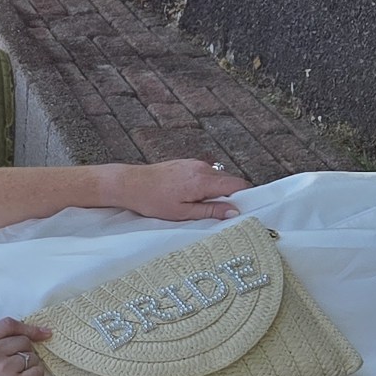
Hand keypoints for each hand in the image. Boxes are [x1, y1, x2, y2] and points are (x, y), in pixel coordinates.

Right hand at [0, 318, 49, 375]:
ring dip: (31, 369)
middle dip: (28, 354)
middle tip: (18, 370)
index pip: (7, 324)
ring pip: (33, 357)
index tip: (43, 333)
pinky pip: (38, 372)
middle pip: (23, 341)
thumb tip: (34, 334)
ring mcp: (2, 369)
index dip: (28, 327)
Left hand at [110, 159, 250, 220]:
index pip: (237, 184)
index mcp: (203, 180)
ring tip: (200, 204)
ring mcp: (194, 163)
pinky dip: (205, 185)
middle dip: (229, 196)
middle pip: (229, 181)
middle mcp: (202, 168)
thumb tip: (233, 212)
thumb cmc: (153, 200)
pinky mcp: (187, 163)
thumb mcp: (183, 212)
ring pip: (217, 177)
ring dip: (216, 190)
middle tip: (219, 212)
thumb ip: (210, 211)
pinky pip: (205, 174)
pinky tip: (191, 195)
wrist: (131, 184)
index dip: (244, 197)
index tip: (242, 209)